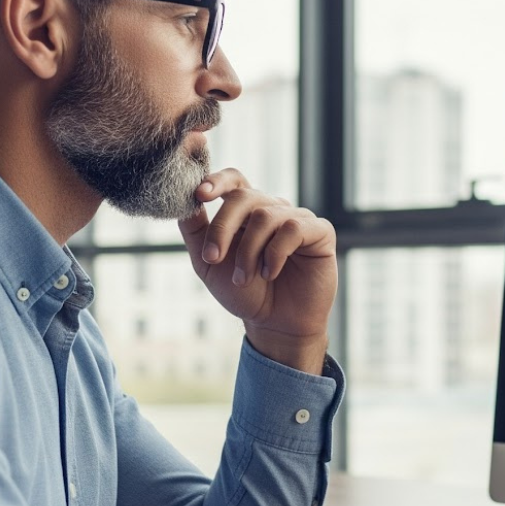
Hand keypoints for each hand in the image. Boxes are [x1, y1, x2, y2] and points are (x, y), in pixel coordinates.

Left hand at [177, 169, 336, 373]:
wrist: (275, 325)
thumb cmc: (245, 293)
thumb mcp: (209, 263)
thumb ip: (195, 231)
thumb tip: (184, 200)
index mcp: (247, 212)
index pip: (234, 180)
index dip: (217, 180)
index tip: (200, 195)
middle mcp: (273, 210)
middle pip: (245, 196)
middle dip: (223, 227)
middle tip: (213, 258)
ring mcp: (298, 219)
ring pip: (266, 216)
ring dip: (248, 251)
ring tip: (244, 278)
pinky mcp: (320, 233)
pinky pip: (294, 229)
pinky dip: (275, 253)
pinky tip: (271, 273)